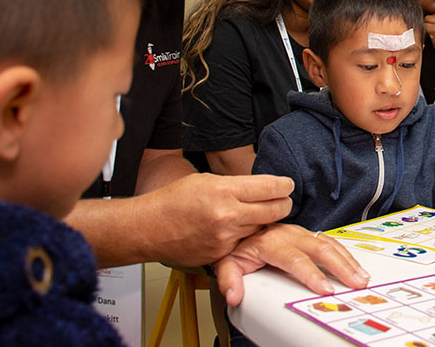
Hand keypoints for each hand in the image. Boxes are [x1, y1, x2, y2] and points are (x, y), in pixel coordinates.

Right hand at [139, 173, 292, 266]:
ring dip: (264, 220)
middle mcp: (227, 214)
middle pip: (275, 209)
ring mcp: (225, 236)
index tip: (287, 184)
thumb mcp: (207, 180)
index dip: (284, 185)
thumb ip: (236, 185)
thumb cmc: (173, 201)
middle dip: (282, 203)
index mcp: (224, 190)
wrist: (148, 228)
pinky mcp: (222, 254)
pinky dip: (244, 235)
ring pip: (262, 227)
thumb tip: (262, 186)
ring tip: (255, 213)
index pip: (270, 186)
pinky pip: (244, 242)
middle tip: (282, 199)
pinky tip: (234, 228)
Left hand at [216, 224, 370, 305]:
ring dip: (347, 260)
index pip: (295, 259)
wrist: (241, 223)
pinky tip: (356, 266)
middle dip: (340, 267)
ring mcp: (300, 232)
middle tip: (354, 283)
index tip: (325, 289)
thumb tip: (234, 295)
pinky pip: (330, 241)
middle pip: (319, 249)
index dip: (311, 274)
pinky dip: (346, 254)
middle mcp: (289, 234)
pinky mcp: (308, 233)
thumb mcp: (226, 261)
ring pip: (329, 243)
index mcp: (271, 242)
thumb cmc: (237, 245)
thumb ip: (229, 279)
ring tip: (361, 277)